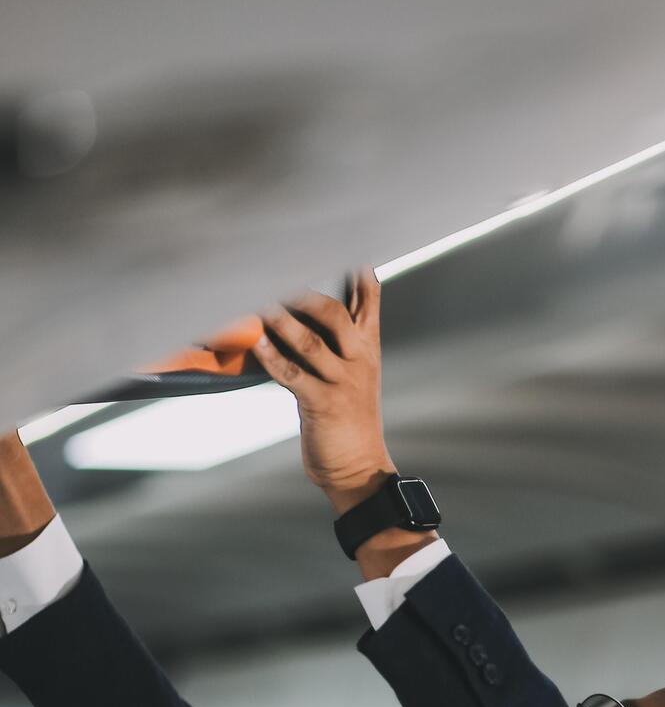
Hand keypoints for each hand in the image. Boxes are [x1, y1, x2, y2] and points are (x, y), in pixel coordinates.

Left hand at [253, 268, 395, 512]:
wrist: (358, 468)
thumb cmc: (347, 418)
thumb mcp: (352, 373)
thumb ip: (335, 338)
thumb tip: (299, 303)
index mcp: (367, 347)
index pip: (368, 297)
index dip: (355, 267)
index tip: (339, 237)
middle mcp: (358, 360)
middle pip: (334, 313)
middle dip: (303, 292)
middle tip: (273, 271)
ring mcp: (342, 383)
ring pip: (310, 342)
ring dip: (280, 320)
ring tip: (256, 300)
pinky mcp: (322, 405)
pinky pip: (293, 375)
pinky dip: (272, 357)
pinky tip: (255, 341)